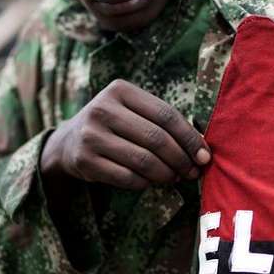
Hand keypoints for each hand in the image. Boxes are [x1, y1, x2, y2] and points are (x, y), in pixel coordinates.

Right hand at [41, 79, 210, 190]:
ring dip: (166, 174)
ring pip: (143, 160)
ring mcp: (91, 135)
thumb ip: (163, 122)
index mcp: (120, 90)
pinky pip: (127, 177)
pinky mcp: (85, 160)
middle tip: (192, 172)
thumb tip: (201, 149)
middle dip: (180, 159)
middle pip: (156, 138)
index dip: (189, 138)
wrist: (69, 141)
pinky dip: (145, 183)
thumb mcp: (133, 111)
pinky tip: (152, 182)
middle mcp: (102, 109)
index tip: (204, 156)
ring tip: (175, 178)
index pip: (166, 115)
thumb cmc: (114, 125)